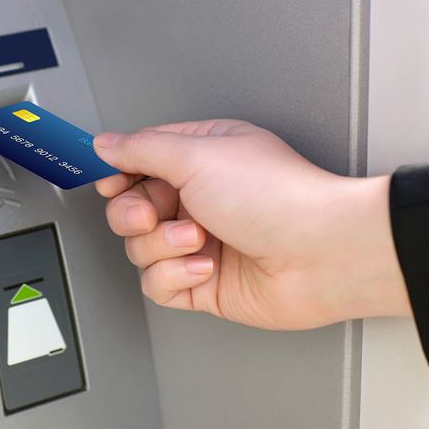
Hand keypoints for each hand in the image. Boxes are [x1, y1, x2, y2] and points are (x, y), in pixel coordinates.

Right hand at [93, 120, 409, 329]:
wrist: (323, 254)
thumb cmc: (278, 197)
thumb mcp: (198, 155)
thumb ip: (142, 149)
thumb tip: (105, 144)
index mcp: (198, 159)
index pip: (137, 163)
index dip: (117, 175)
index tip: (112, 183)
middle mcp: (196, 199)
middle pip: (129, 209)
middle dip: (133, 214)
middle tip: (153, 215)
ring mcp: (198, 242)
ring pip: (139, 249)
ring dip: (163, 247)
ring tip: (200, 240)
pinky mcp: (202, 283)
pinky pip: (158, 285)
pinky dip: (175, 277)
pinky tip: (205, 267)